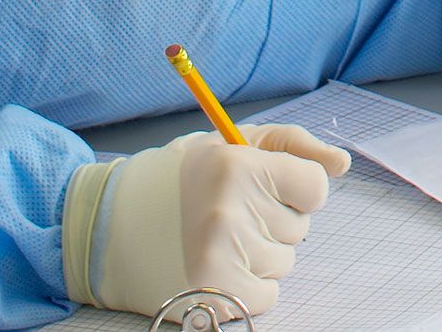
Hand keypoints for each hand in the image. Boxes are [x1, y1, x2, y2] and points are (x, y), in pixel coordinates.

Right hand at [61, 124, 349, 321]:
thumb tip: (342, 164)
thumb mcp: (230, 144)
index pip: (316, 187)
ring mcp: (221, 257)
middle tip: (224, 212)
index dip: (295, 188)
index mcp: (237, 167)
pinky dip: (247, 288)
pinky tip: (215, 266)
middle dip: (272, 221)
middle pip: (300, 228)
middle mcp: (230, 211)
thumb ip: (293, 146)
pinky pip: (267, 296)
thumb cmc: (172, 181)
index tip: (263, 187)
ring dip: (259, 254)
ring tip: (214, 238)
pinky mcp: (212, 295)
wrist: (99, 228)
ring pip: (285, 262)